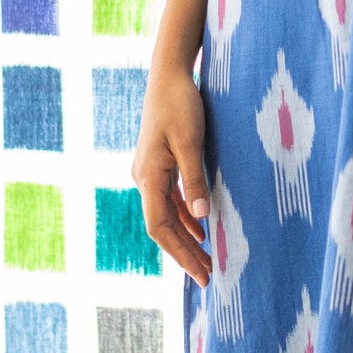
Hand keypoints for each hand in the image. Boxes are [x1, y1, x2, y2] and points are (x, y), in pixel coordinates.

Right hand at [132, 66, 213, 285]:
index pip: (160, 227)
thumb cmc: (180, 104)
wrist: (168, 74)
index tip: (201, 273)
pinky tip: (201, 228)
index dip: (180, 253)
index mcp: (148, 176)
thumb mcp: (191, 141)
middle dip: (185, 253)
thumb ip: (195, 179)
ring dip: (186, 238)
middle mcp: (143, 178)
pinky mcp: (159, 165)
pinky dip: (185, 218)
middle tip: (208, 278)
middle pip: (162, 227)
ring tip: (208, 260)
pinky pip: (170, 201)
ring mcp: (149, 173)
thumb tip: (202, 218)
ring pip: (166, 215)